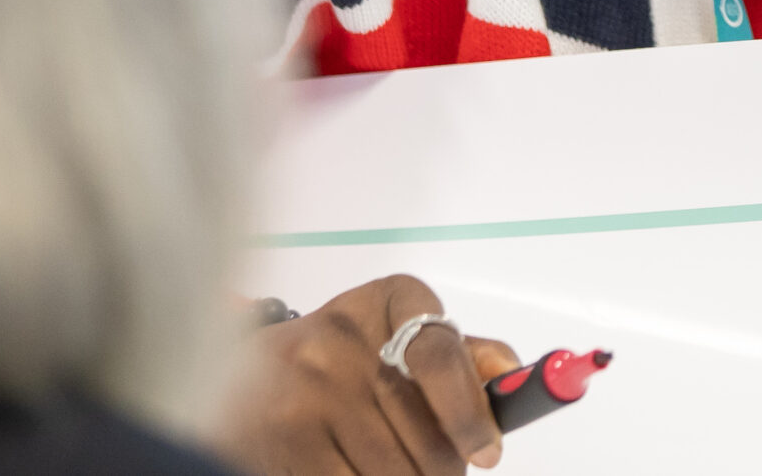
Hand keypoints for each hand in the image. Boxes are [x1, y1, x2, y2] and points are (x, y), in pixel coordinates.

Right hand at [218, 275, 521, 474]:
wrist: (246, 370)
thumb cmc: (348, 358)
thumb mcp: (402, 337)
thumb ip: (462, 359)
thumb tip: (514, 378)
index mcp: (391, 301)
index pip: (442, 357)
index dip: (470, 414)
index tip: (488, 452)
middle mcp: (342, 338)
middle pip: (428, 441)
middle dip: (442, 466)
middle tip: (428, 462)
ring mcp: (306, 391)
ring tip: (384, 463)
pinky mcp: (282, 441)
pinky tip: (352, 468)